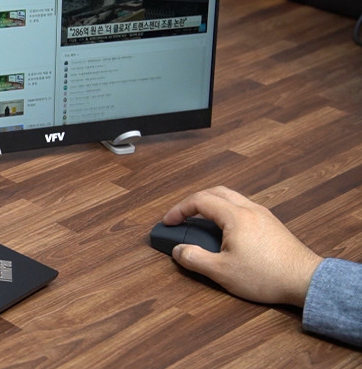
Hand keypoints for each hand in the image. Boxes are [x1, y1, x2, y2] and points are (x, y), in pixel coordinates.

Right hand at [162, 186, 321, 306]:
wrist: (305, 281)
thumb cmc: (266, 275)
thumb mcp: (221, 271)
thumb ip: (195, 259)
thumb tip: (178, 251)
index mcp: (235, 216)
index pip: (200, 201)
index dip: (179, 209)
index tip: (168, 222)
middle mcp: (250, 209)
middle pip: (216, 192)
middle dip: (194, 201)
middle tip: (182, 216)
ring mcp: (264, 215)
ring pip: (232, 198)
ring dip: (212, 205)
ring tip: (201, 222)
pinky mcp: (272, 225)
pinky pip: (244, 208)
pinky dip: (227, 212)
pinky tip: (225, 230)